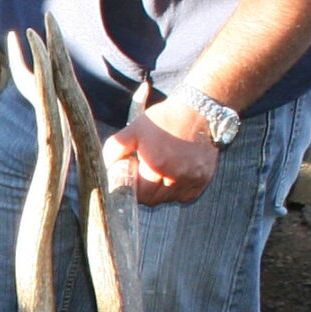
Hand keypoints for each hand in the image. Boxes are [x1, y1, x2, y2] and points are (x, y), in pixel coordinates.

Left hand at [104, 101, 219, 205]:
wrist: (199, 111)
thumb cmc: (165, 119)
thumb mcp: (134, 128)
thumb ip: (115, 148)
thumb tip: (107, 167)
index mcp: (156, 166)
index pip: (138, 195)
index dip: (132, 187)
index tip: (133, 175)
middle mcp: (175, 177)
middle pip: (153, 200)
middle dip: (145, 190)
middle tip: (144, 173)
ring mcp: (191, 180)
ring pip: (169, 199)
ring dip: (161, 191)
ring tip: (160, 171)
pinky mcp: (203, 180)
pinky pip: (186, 196)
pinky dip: (178, 190)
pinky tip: (175, 174)